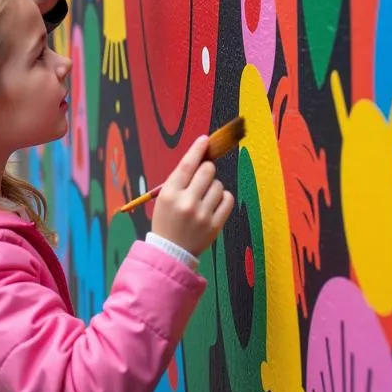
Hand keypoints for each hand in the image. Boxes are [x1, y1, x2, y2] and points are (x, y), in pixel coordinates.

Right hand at [151, 135, 234, 255]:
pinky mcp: (214, 225)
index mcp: (170, 194)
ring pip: (218, 185)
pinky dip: (223, 197)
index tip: (204, 140)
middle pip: (207, 171)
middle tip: (203, 176)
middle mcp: (186, 203)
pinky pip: (227, 199)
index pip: (186, 165)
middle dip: (207, 169)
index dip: (197, 149)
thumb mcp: (164, 198)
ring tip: (204, 197)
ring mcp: (202, 215)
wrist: (171, 251)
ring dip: (213, 186)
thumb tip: (202, 157)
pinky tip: (214, 203)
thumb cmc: (167, 219)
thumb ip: (181, 179)